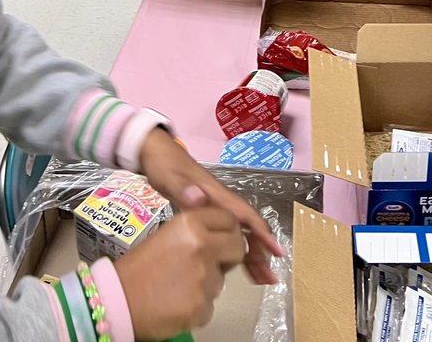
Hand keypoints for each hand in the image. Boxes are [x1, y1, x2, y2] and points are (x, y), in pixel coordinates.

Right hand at [114, 207, 242, 337]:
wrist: (115, 301)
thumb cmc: (137, 268)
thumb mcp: (168, 235)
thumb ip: (197, 232)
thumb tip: (222, 236)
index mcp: (190, 223)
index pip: (229, 220)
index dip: (230, 230)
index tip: (225, 238)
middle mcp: (202, 246)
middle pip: (237, 247)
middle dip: (230, 255)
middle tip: (213, 262)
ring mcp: (204, 278)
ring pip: (221, 280)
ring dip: (207, 284)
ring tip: (179, 285)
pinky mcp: (201, 307)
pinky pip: (209, 305)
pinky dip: (197, 307)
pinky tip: (177, 303)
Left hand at [139, 127, 282, 284]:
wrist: (156, 153)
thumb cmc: (165, 165)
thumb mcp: (171, 177)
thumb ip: (184, 189)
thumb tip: (199, 198)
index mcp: (217, 195)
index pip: (245, 215)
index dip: (261, 233)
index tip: (276, 251)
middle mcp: (221, 201)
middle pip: (247, 228)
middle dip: (260, 251)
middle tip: (270, 277)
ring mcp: (214, 208)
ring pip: (238, 233)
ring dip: (250, 254)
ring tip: (260, 278)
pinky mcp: (206, 214)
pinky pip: (226, 235)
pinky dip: (234, 250)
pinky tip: (236, 264)